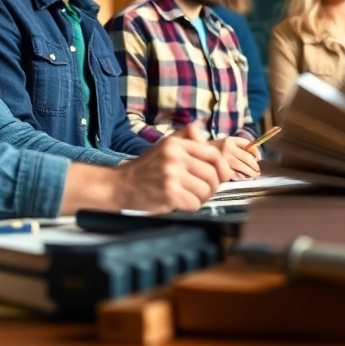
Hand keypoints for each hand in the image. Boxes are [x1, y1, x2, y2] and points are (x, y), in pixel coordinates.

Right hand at [104, 125, 232, 212]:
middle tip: (202, 190)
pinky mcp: (169, 194)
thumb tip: (212, 144)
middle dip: (212, 187)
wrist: (121, 185)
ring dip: (201, 198)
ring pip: (205, 191)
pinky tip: (180, 203)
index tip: (223, 177)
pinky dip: (191, 206)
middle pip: (212, 175)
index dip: (223, 167)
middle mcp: (174, 157)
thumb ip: (188, 139)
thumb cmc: (147, 168)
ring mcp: (171, 175)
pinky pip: (194, 204)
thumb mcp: (166, 145)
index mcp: (176, 144)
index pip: (213, 154)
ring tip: (189, 196)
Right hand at [210, 135, 260, 179]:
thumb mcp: (225, 142)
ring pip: (241, 167)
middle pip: (246, 157)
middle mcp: (226, 148)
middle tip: (258, 170)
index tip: (259, 158)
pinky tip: (244, 178)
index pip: (248, 145)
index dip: (256, 152)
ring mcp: (222, 160)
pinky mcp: (219, 170)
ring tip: (254, 175)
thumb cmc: (213, 150)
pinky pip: (234, 175)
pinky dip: (241, 177)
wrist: (195, 156)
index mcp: (229, 140)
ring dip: (250, 172)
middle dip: (255, 165)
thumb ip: (240, 146)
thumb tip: (257, 156)